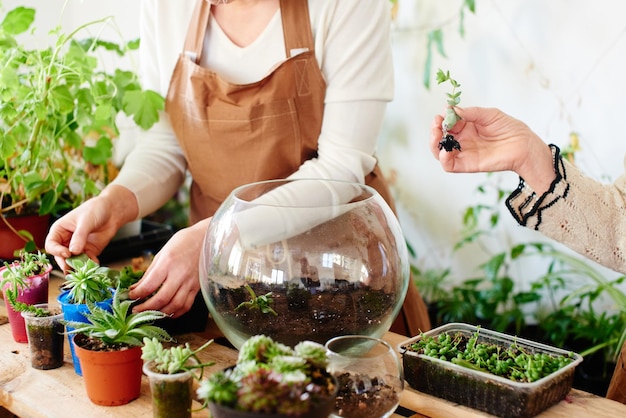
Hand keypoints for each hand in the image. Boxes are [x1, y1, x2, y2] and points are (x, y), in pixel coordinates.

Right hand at [45, 186, 134, 271]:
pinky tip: (94, 264)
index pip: (51, 245)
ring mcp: (77, 247)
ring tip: (84, 269)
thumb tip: (73, 252)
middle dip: (66, 263)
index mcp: (59, 231)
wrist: (112, 211)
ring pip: (73, 261)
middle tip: (73, 268)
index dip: (57, 251)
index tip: (67, 254)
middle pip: (60, 257)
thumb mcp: (86, 222)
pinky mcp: (89, 251)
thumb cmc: (95, 210)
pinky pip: (87, 261)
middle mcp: (66, 241)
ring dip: (78, 266)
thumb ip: (79, 236)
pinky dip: (90, 265)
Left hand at [128, 219, 209, 316]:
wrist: (206, 239)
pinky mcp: (197, 288)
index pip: (149, 285)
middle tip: (136, 309)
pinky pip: (186, 305)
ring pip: (175, 306)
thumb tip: (136, 288)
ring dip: (161, 313)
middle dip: (146, 308)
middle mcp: (180, 274)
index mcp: (168, 263)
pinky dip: (176, 313)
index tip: (130, 296)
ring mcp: (190, 282)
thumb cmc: (183, 242)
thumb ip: (149, 273)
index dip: (137, 294)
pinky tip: (168, 312)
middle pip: (162, 299)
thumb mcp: (162, 253)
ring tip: (151, 312)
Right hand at [429, 106, 554, 192]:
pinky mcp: (467, 165)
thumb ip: (471, 113)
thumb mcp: (490, 114)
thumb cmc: (510, 128)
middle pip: (440, 138)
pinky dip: (443, 159)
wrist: (524, 145)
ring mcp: (464, 153)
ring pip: (440, 152)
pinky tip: (445, 151)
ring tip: (437, 135)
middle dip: (434, 130)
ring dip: (434, 144)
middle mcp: (462, 140)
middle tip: (436, 124)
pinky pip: (450, 165)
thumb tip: (452, 110)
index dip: (442, 119)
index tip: (442, 114)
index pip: (447, 123)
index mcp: (466, 127)